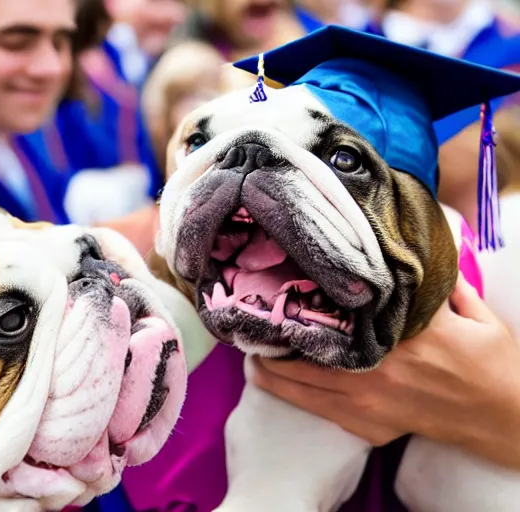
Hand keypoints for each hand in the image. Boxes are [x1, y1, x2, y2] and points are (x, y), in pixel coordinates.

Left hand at [251, 274, 519, 468]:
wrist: (503, 417)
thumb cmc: (490, 362)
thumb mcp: (473, 311)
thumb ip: (440, 282)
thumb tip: (413, 251)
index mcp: (400, 332)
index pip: (341, 310)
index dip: (306, 297)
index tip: (279, 283)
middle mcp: (377, 366)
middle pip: (307, 347)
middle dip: (275, 333)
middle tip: (250, 317)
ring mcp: (368, 399)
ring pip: (301, 383)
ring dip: (270, 365)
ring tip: (248, 347)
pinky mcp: (369, 425)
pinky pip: (316, 409)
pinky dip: (288, 392)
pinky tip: (267, 379)